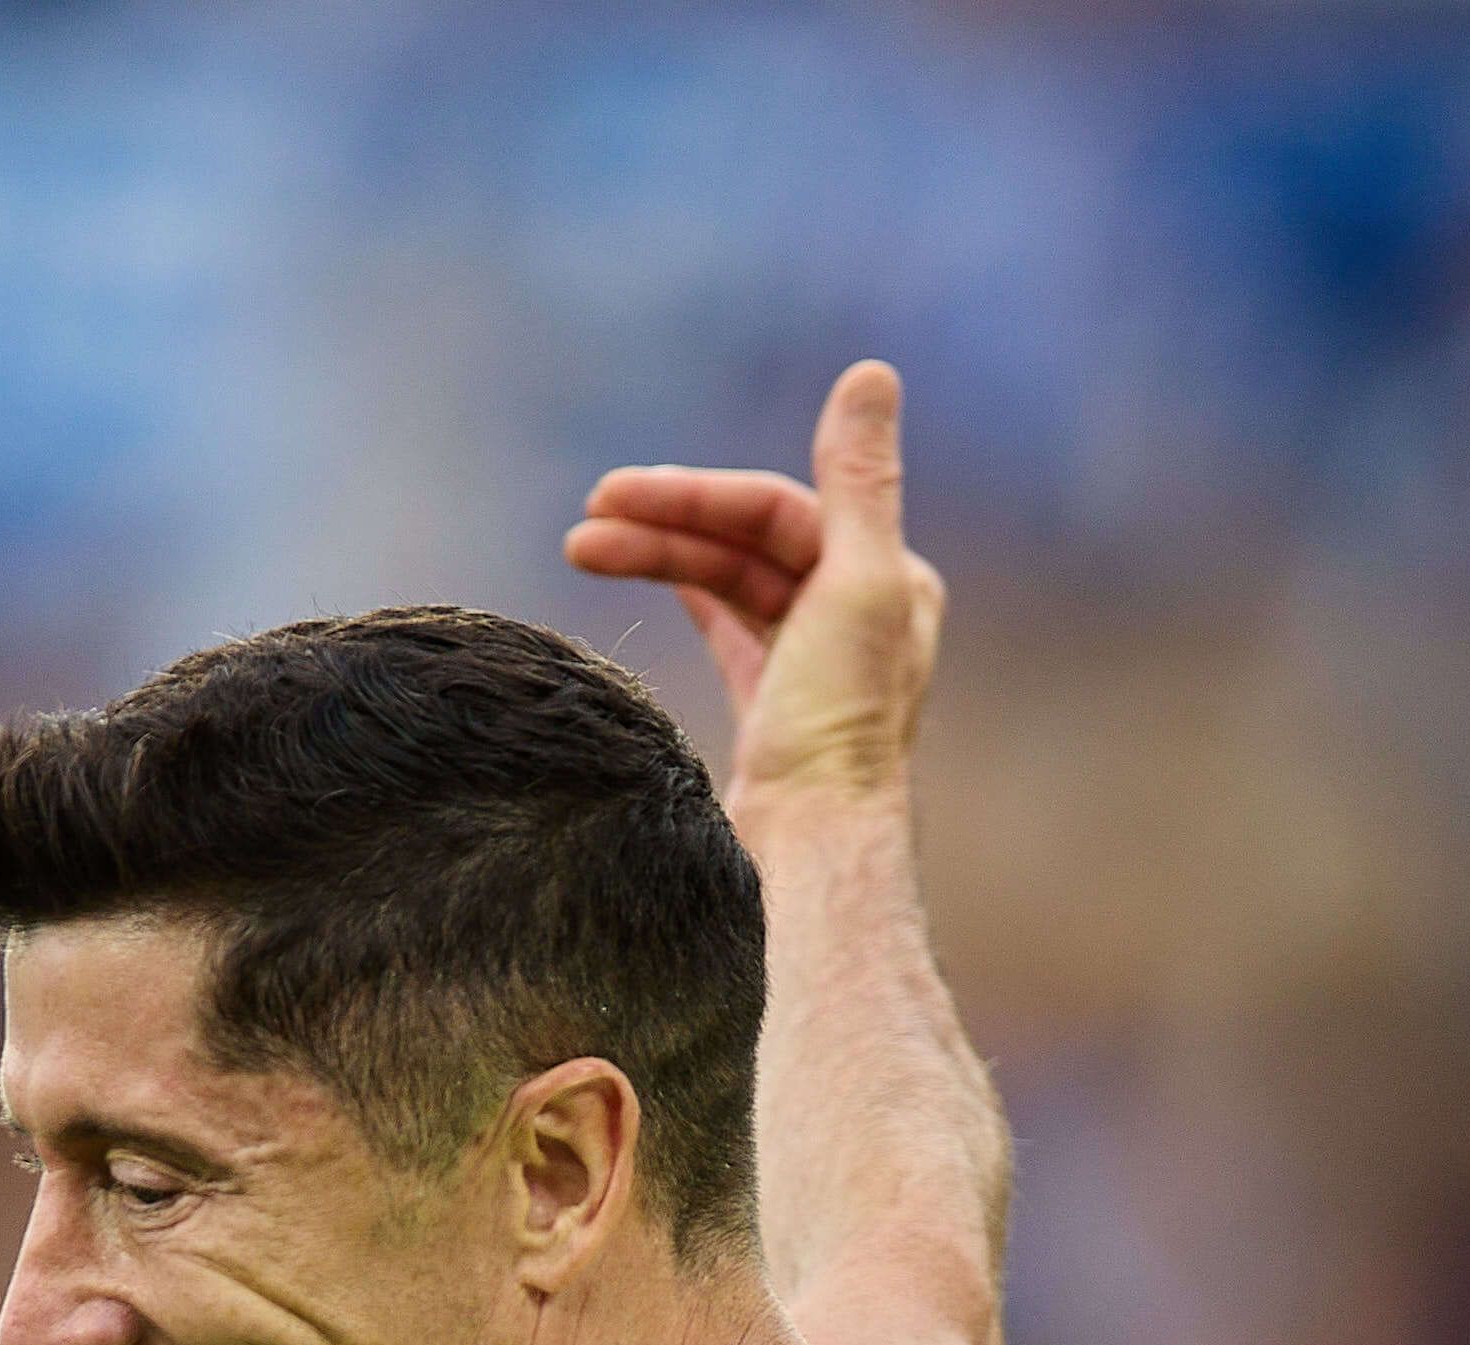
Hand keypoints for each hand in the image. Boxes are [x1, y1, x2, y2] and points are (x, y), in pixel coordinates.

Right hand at [569, 359, 946, 813]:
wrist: (811, 848)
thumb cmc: (837, 726)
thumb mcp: (856, 584)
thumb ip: (858, 480)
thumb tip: (873, 372)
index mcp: (888, 579)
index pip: (777, 509)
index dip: (697, 496)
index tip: (617, 493)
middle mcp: (860, 613)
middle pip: (749, 542)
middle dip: (666, 526)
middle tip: (585, 523)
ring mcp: (816, 662)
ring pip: (730, 583)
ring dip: (660, 559)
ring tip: (580, 549)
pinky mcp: (778, 708)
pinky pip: (731, 628)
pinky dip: (691, 596)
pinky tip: (649, 573)